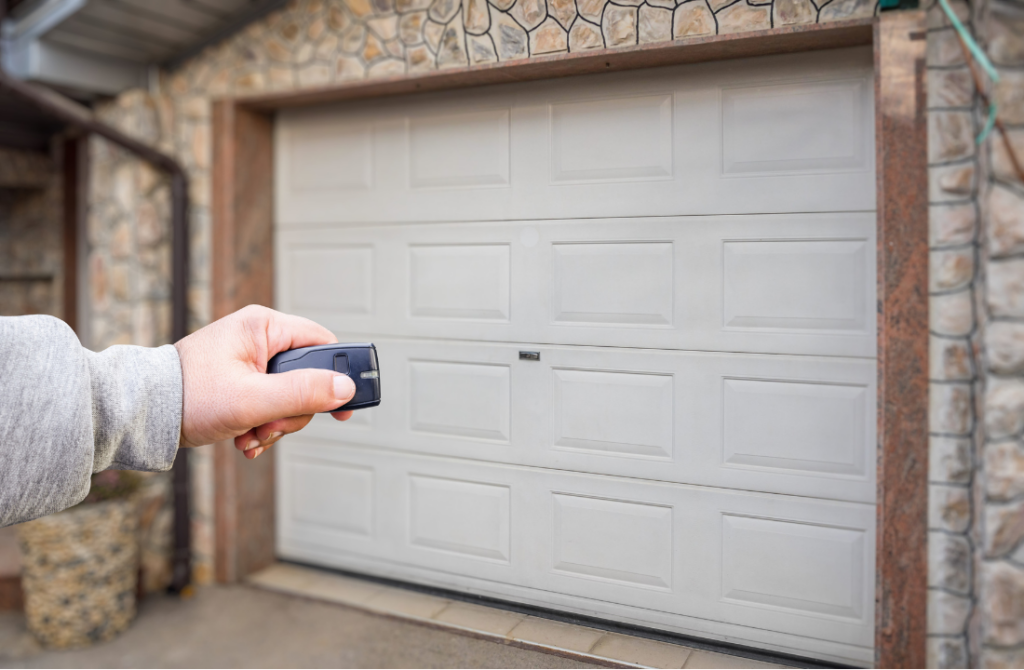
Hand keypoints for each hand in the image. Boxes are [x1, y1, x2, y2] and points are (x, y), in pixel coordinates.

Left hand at [174, 305, 355, 458]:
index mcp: (263, 326)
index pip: (322, 344)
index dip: (338, 376)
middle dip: (293, 411)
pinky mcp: (241, 379)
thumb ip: (302, 393)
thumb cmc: (187, 396)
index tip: (343, 408)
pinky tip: (245, 436)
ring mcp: (250, 359)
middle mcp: (259, 337)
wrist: (142, 414)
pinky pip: (271, 403)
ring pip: (290, 396)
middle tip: (270, 426)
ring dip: (276, 423)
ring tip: (251, 434)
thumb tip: (345, 388)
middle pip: (307, 377)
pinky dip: (262, 424)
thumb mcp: (252, 399)